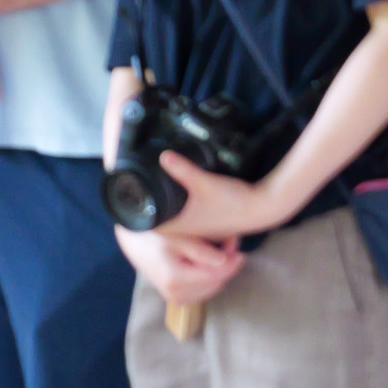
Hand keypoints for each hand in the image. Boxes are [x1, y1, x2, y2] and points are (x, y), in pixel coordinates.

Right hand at [117, 225, 245, 304]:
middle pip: (216, 283)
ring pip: (212, 288)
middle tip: (230, 241)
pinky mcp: (176, 297)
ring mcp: (176, 298)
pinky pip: (203, 290)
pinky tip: (209, 261)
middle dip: (227, 264)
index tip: (237, 241)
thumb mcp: (177, 238)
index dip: (231, 260)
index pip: (216, 275)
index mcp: (176, 280)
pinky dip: (210, 277)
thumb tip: (226, 261)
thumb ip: (201, 251)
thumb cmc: (152, 234)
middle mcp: (177, 295)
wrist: (132, 241)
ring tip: (222, 248)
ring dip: (220, 270)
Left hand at [149, 152, 286, 241]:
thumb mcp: (203, 181)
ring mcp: (199, 229)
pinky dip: (179, 210)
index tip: (127, 199)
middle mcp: (188, 231)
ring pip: (174, 221)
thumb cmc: (231, 200)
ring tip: (153, 191)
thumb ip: (183, 169)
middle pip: (160, 223)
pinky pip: (187, 219)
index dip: (137, 214)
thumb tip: (162, 155)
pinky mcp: (209, 223)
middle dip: (148, 210)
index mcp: (181, 227)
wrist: (260, 209)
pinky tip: (180, 196)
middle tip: (136, 190)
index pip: (150, 225)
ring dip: (164, 210)